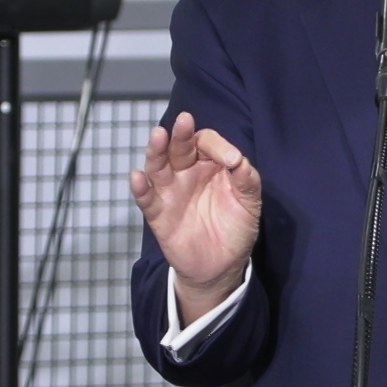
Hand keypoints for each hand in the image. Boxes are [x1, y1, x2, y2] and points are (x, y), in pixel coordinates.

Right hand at [131, 112, 261, 322]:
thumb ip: (247, 180)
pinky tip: (138, 177)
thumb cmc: (235, 228)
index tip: (232, 162)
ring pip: (158, 165)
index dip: (217, 146)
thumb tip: (240, 161)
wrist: (222, 266)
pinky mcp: (158, 213)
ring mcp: (170, 191)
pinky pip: (146, 198)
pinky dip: (140, 187)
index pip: (207, 143)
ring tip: (158, 136)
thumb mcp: (249, 203)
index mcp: (210, 164)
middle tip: (184, 121)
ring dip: (156, 150)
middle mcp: (187, 172)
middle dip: (181, 134)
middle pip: (179, 147)